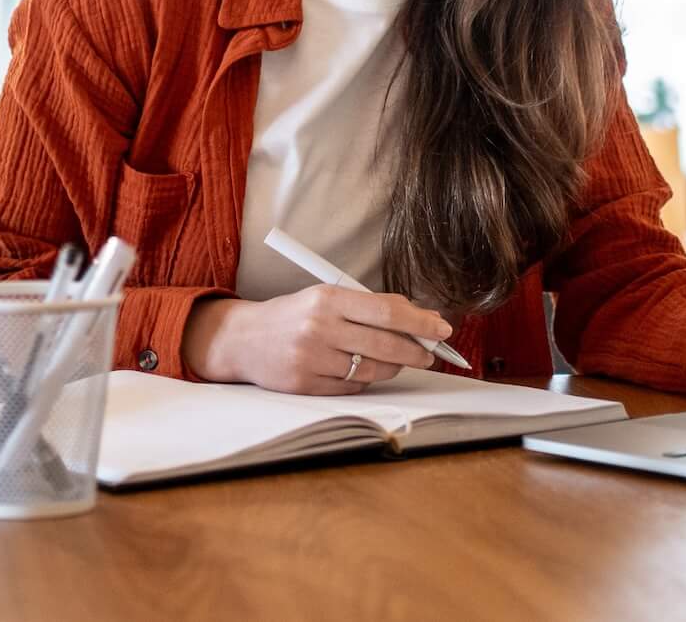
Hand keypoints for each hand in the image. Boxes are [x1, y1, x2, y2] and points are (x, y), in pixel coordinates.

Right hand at [182, 287, 452, 394]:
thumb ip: (368, 306)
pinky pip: (351, 388)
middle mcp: (320, 327)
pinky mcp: (305, 385)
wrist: (243, 339)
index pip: (387, 311)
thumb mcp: (325, 298)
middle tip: (431, 353)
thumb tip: (418, 315)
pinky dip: (363, 381)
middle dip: (417, 351)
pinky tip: (361, 371)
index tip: (442, 328)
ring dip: (392, 368)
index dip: (420, 322)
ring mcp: (312, 359)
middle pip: (385, 344)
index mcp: (328, 298)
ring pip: (371, 370)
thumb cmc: (293, 315)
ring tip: (396, 361)